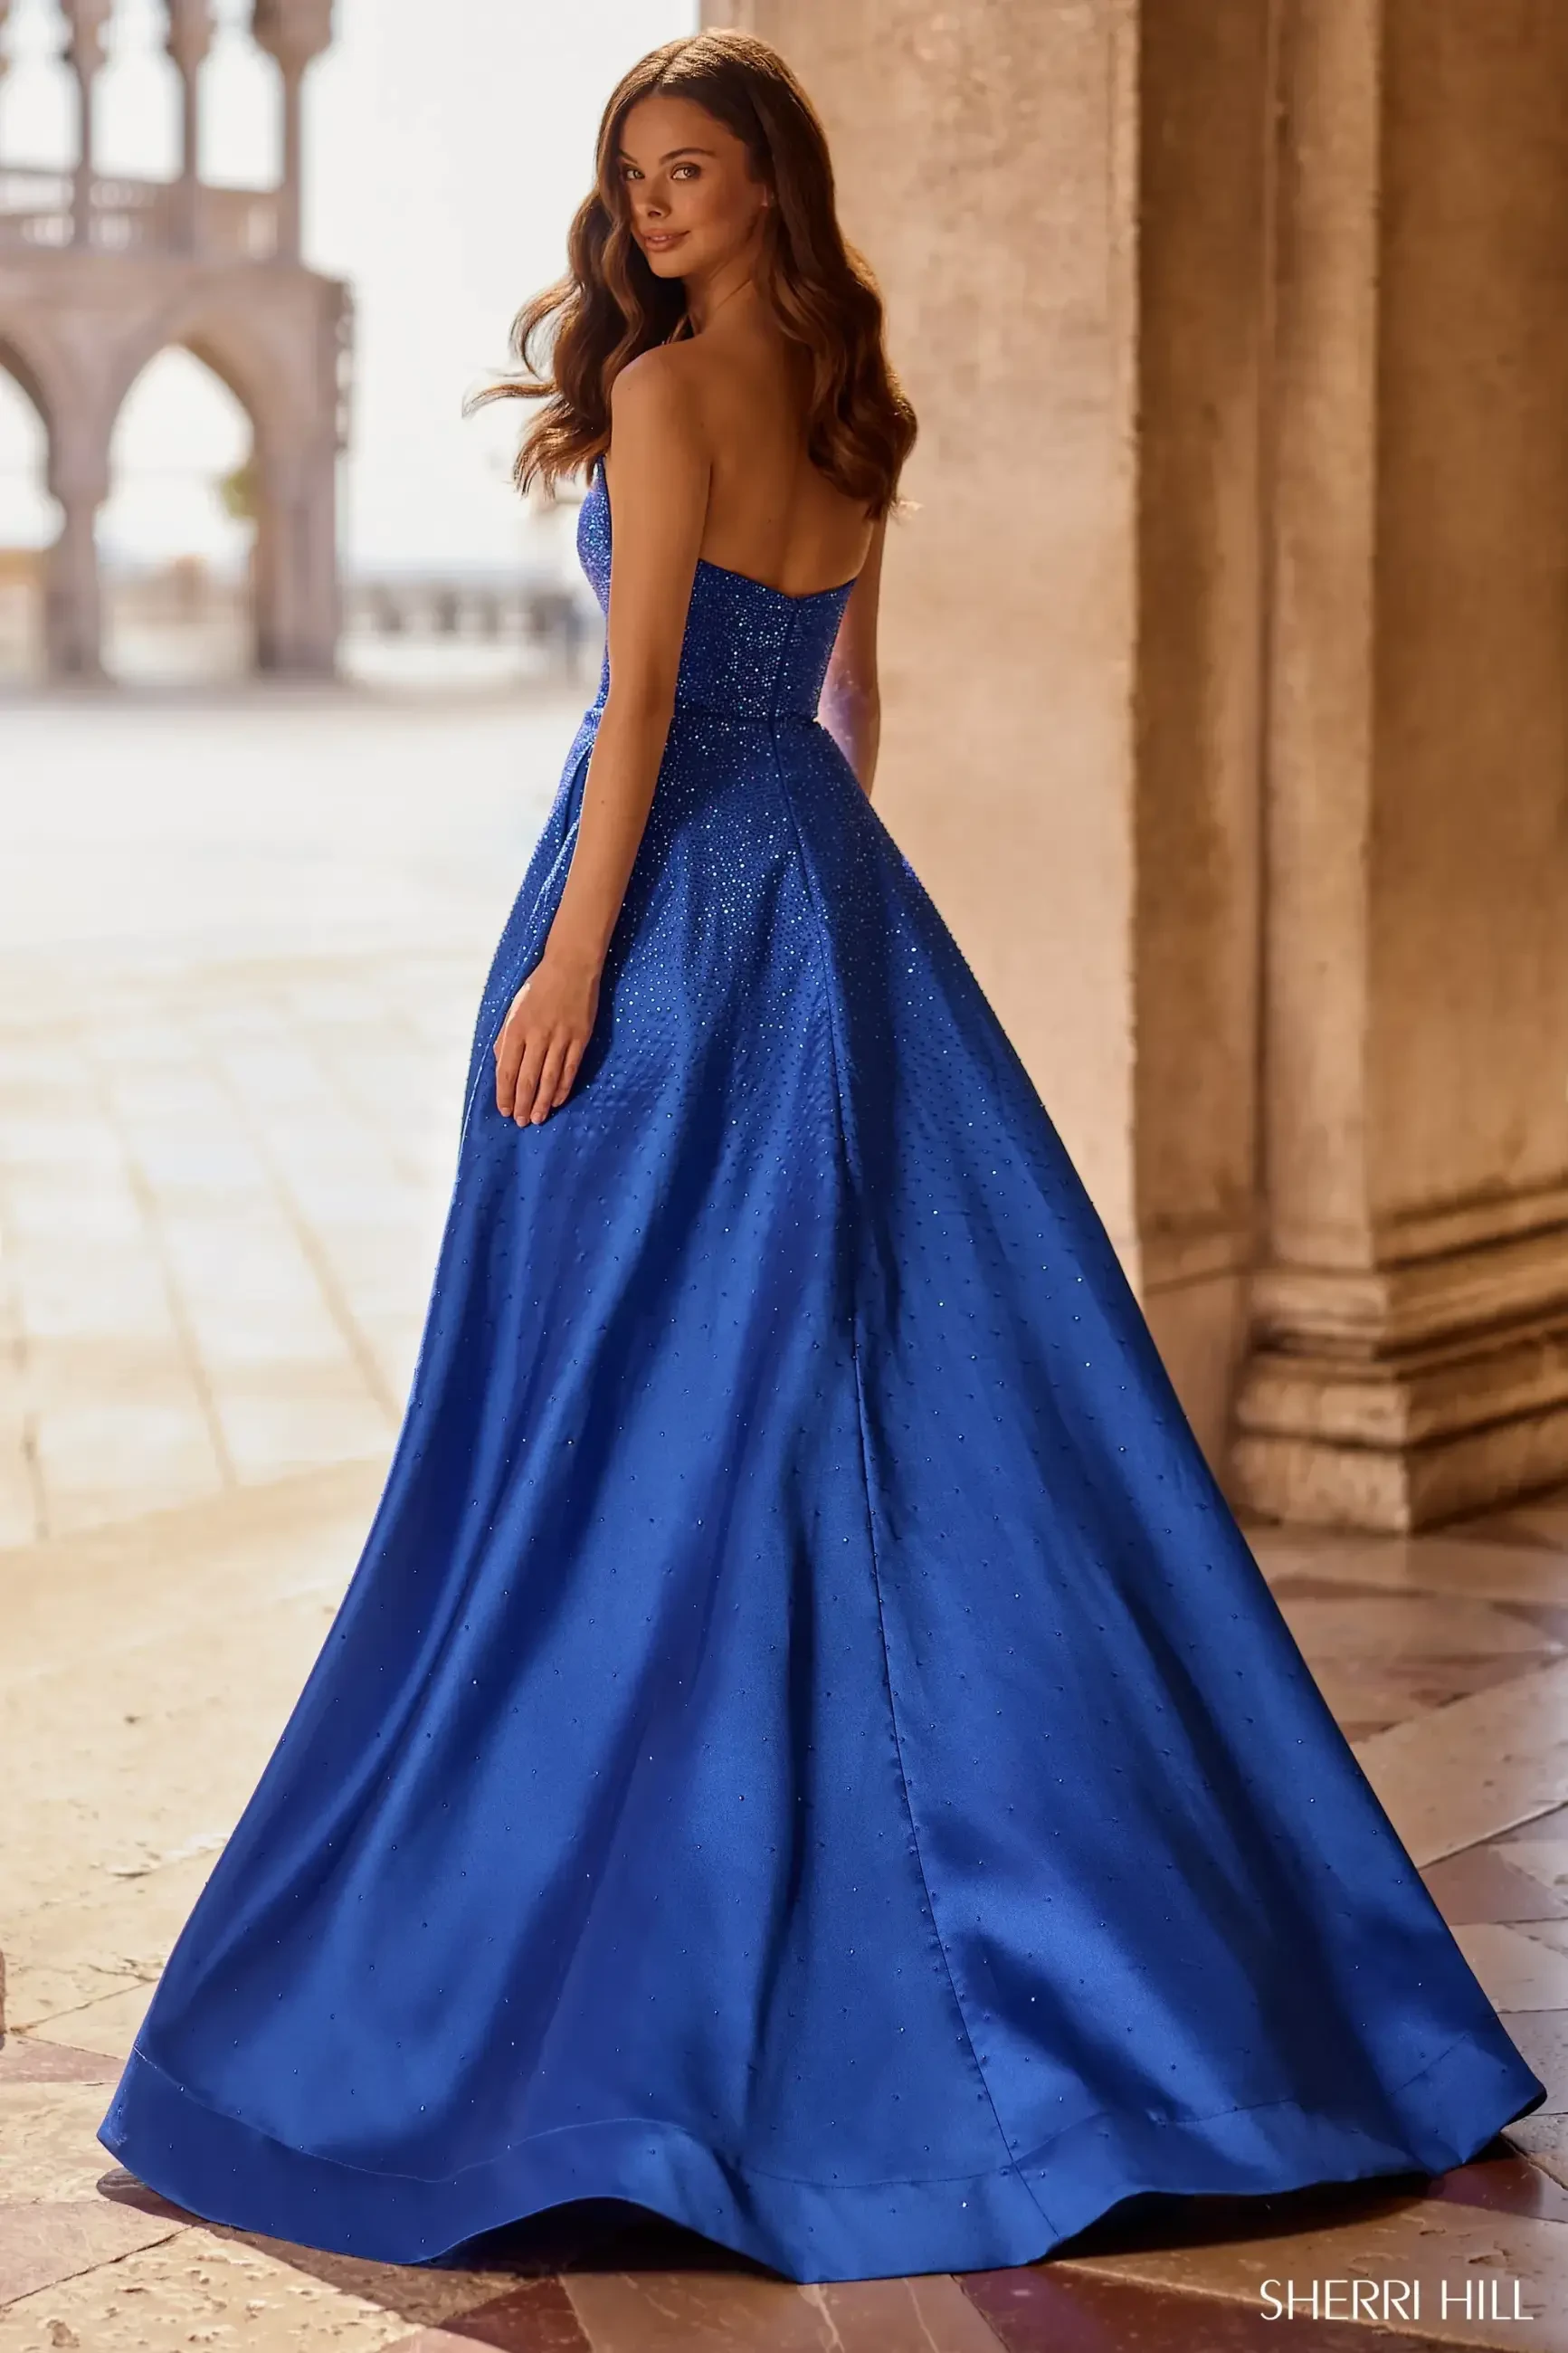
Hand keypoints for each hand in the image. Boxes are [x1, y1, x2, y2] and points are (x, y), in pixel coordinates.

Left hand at [492, 944, 599, 1125]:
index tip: (504, 1109)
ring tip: (538, 1118)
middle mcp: (537, 1036)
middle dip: (523, 1103)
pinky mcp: (580, 1038)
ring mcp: (560, 1038)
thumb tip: (503, 1066)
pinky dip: (562, 1088)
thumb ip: (506, 1038)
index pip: (507, 1070)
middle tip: (521, 1122)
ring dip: (542, 1102)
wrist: (571, 966)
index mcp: (516, 1028)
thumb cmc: (538, 987)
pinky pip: (570, 1069)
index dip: (505, 1093)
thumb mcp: (514, 1009)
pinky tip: (557, 1100)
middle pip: (528, 1079)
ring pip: (549, 1079)